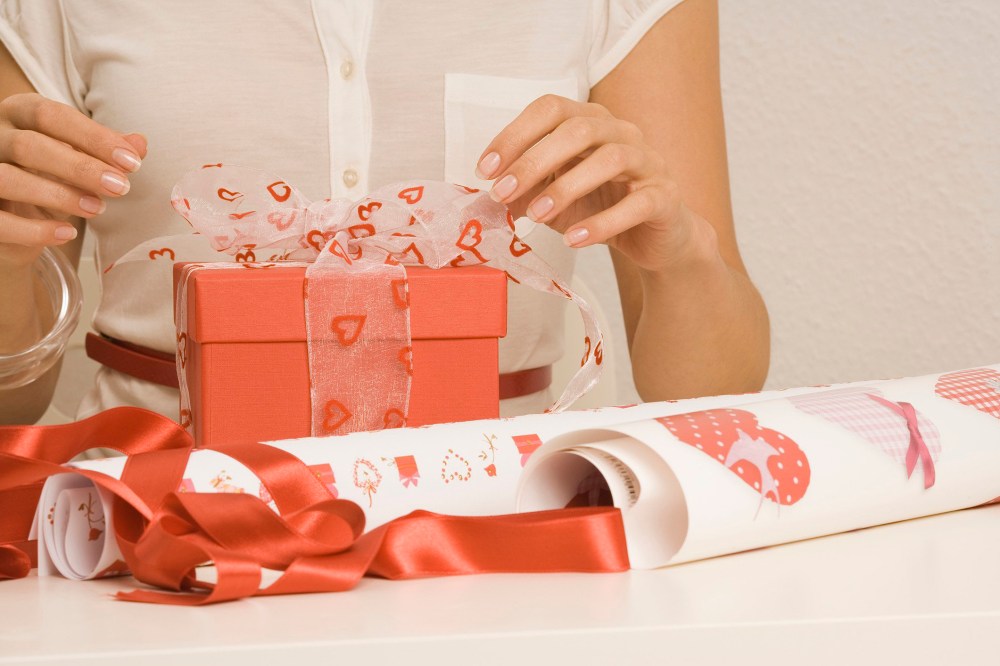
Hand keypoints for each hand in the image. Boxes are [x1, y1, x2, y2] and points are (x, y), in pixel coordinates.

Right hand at [0, 93, 145, 267]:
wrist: (15, 217)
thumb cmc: (50, 173)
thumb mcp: (80, 155)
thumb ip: (107, 149)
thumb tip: (140, 143)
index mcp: (18, 114)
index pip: (51, 115)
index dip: (93, 137)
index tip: (131, 161)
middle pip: (29, 145)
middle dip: (80, 168)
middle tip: (121, 187)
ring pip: (9, 179)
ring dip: (59, 195)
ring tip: (97, 209)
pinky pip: (0, 222)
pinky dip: (34, 230)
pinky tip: (67, 233)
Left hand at [475, 95, 713, 273]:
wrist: (655, 240)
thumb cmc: (601, 208)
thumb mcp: (554, 200)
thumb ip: (525, 193)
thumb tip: (486, 198)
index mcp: (591, 122)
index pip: (550, 109)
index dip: (514, 135)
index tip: (485, 169)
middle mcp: (622, 132)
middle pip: (577, 130)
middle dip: (533, 162)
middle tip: (502, 193)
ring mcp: (648, 162)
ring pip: (610, 159)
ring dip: (566, 188)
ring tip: (536, 216)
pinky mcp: (664, 197)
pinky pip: (636, 204)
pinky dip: (601, 223)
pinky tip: (574, 239)